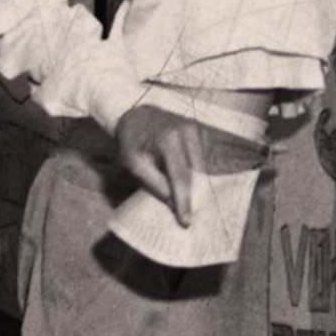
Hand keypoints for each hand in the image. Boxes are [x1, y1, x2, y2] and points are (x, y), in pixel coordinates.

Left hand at [113, 100, 210, 228]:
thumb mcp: (134, 164)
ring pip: (202, 168)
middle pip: (197, 174)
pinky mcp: (201, 133)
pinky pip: (203, 159)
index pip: (181, 177)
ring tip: (184, 196)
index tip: (186, 221)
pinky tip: (187, 179)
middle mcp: (188, 132)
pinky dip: (196, 172)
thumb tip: (173, 203)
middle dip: (192, 195)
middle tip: (185, 214)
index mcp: (169, 139)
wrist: (137, 115)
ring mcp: (197, 130)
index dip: (184, 201)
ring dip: (195, 183)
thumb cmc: (132, 141)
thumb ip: (154, 183)